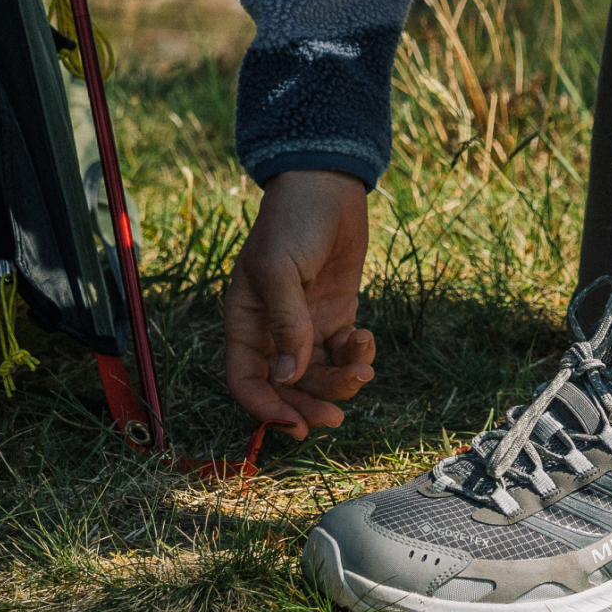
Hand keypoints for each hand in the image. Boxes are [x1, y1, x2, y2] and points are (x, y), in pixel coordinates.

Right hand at [222, 169, 375, 437]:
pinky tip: (365, 338)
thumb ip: (286, 324)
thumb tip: (289, 378)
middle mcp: (273, 330)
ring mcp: (306, 325)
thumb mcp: (280, 269)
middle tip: (335, 417)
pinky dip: (356, 357)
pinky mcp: (336, 316)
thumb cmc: (292, 221)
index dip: (264, 408)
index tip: (293, 425)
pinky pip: (343, 355)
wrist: (329, 186)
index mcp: (246, 321)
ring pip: (318, 377)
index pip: (246, 380)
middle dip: (309, 405)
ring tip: (363, 369)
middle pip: (286, 389)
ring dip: (340, 382)